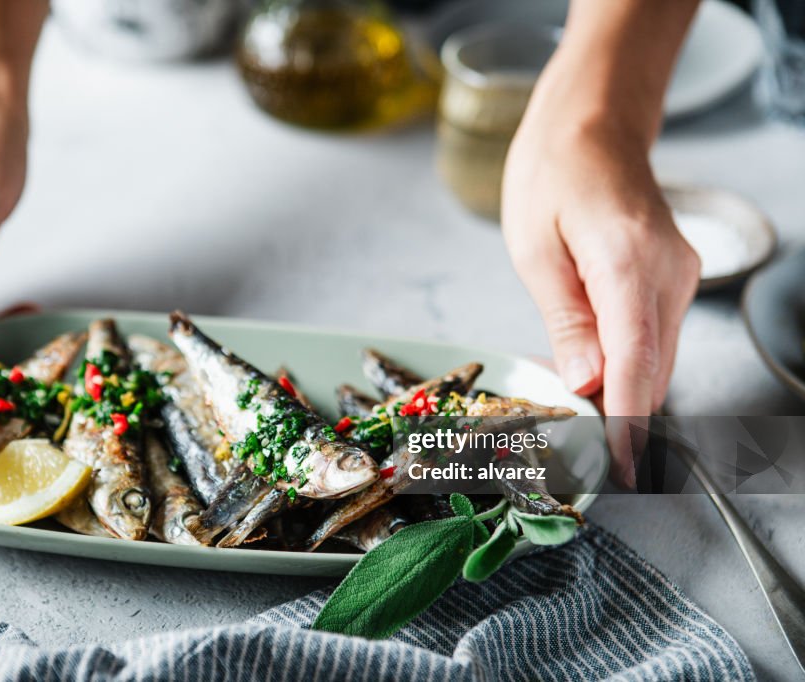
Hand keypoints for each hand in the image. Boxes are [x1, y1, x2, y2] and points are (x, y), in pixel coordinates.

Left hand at [501, 91, 699, 486]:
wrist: (593, 125)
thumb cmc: (551, 175)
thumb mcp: (535, 250)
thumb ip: (566, 321)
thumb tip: (587, 384)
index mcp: (627, 261)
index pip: (636, 361)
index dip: (627, 422)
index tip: (618, 467)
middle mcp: (669, 272)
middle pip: (652, 369)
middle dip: (617, 415)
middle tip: (573, 448)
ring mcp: (680, 274)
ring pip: (656, 358)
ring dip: (620, 390)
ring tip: (573, 411)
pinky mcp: (675, 277)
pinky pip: (653, 336)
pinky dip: (626, 362)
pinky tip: (591, 368)